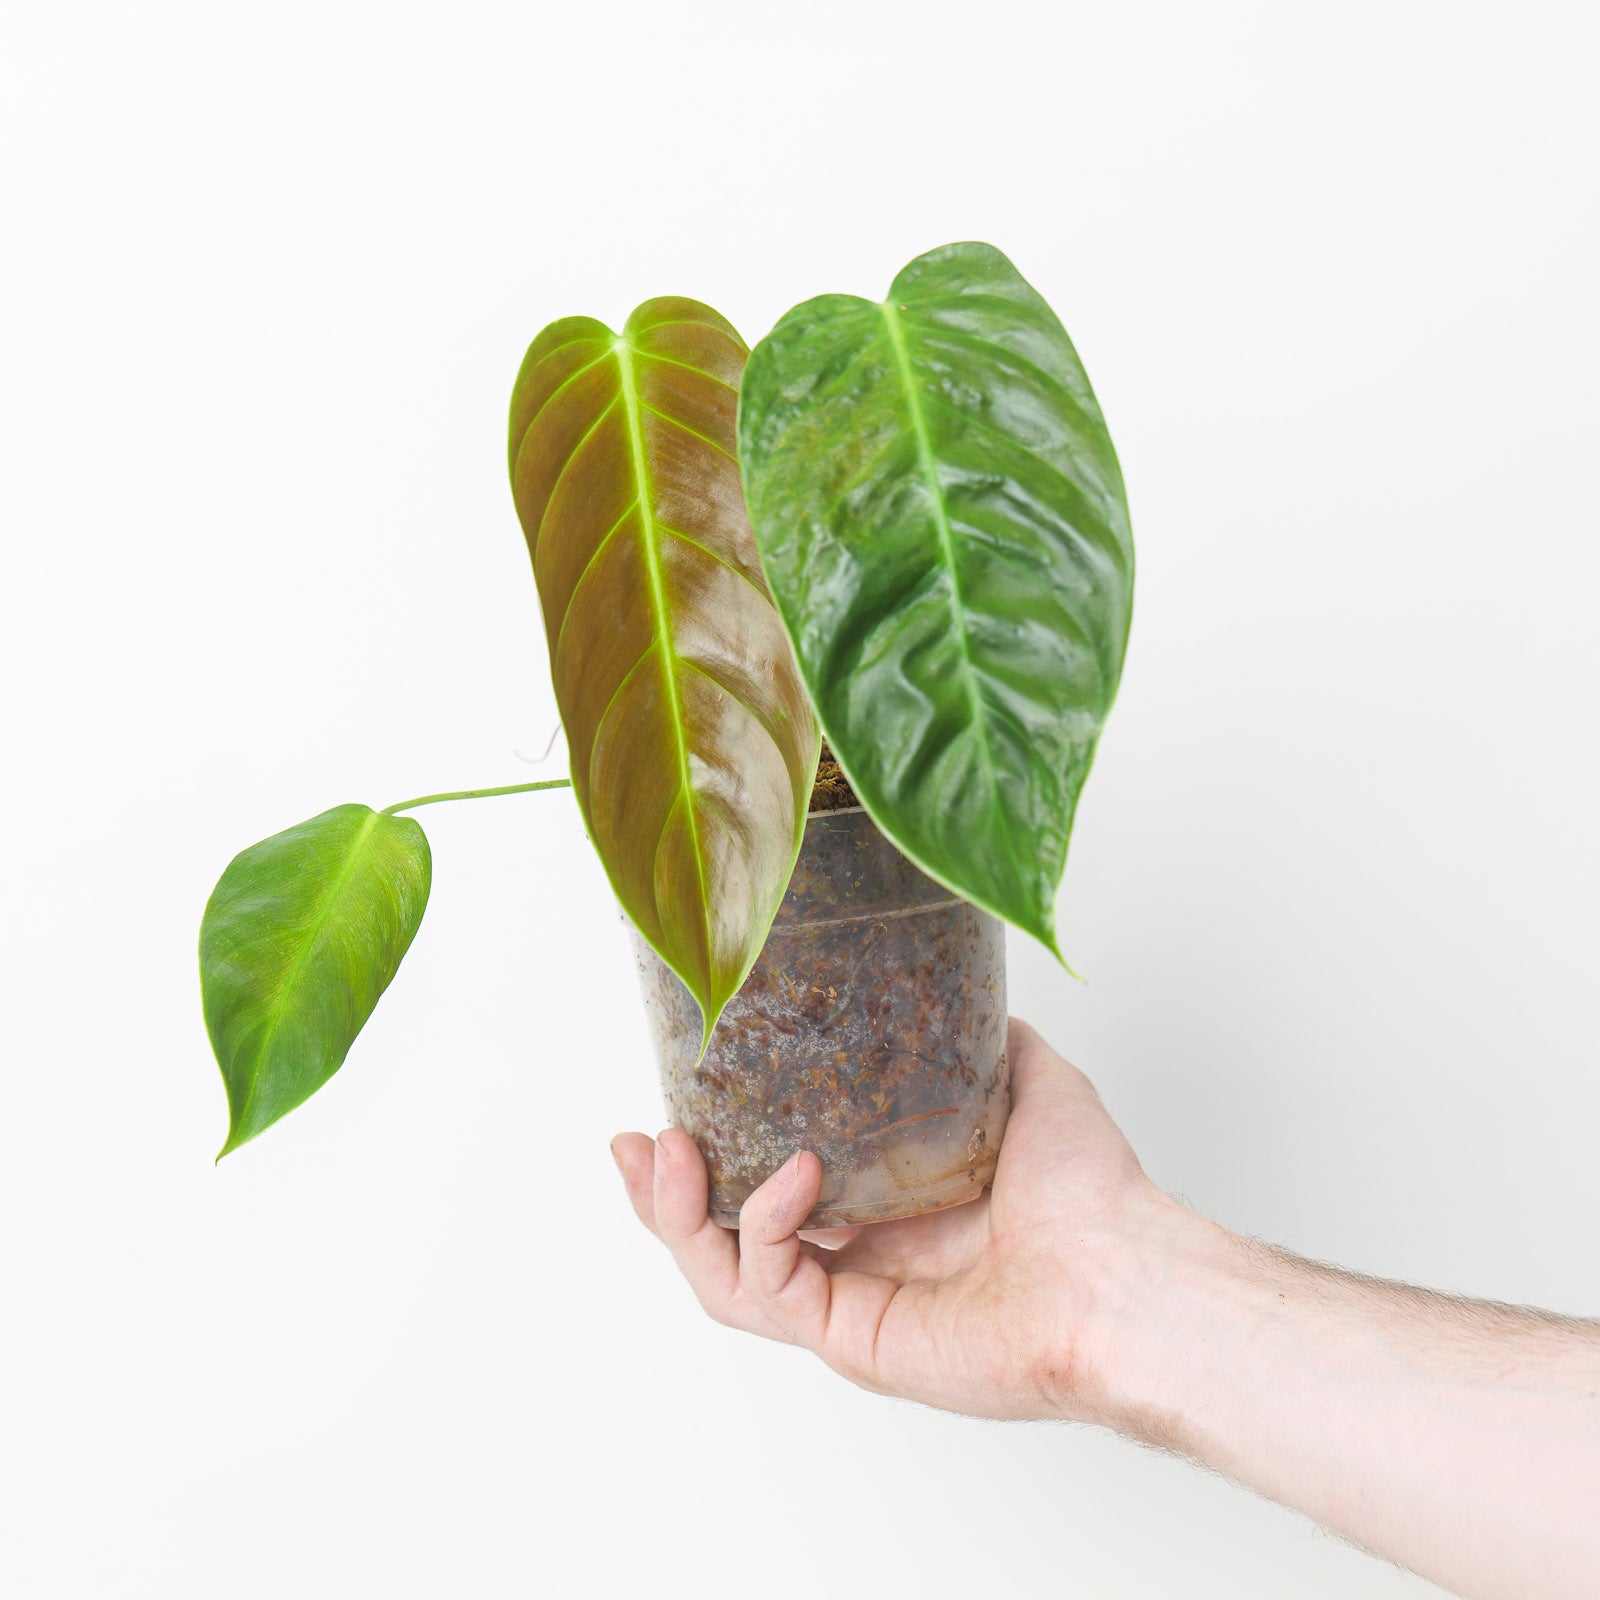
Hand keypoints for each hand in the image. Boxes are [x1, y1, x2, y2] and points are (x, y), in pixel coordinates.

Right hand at [610, 1017, 1187, 1422]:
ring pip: (726, 1274)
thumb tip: (949, 988)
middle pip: (726, 1239)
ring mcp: (852, 1305)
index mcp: (886, 1210)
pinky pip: (773, 1286)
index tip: (671, 1106)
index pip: (772, 1187)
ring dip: (677, 1215)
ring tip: (658, 1155)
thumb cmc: (1092, 1189)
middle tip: (634, 1145)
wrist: (1122, 1267)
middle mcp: (860, 1261)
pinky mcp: (853, 1340)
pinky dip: (761, 1225)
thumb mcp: (1026, 1081)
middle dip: (663, 1197)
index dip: (714, 1152)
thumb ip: (977, 1041)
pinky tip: (787, 1174)